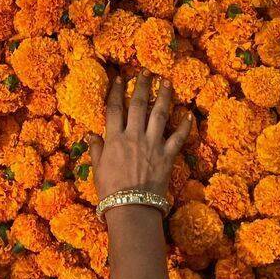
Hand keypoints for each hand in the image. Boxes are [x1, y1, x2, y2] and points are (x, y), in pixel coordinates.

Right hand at [88, 70, 191, 200]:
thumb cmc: (110, 190)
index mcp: (115, 138)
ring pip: (159, 114)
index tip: (120, 78)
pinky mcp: (168, 155)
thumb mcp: (98, 168)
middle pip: (138, 104)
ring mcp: (153, 144)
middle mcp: (134, 136)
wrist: (131, 207)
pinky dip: (185, 126)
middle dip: (142, 85)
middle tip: (146, 71)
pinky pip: (179, 137)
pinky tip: (188, 114)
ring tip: (166, 81)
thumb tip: (90, 134)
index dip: (117, 91)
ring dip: (164, 96)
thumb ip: (96, 149)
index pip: (115, 108)